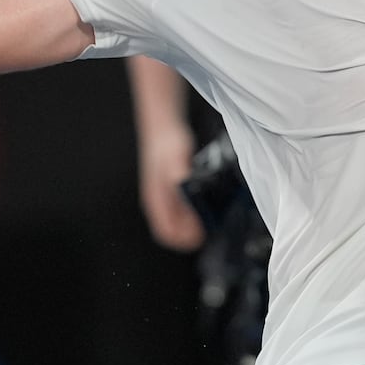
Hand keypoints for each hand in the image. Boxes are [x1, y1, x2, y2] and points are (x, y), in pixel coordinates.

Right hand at [137, 124, 205, 251]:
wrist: (163, 126)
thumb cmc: (167, 141)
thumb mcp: (176, 157)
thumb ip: (180, 174)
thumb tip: (184, 186)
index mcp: (155, 199)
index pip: (166, 232)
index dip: (183, 239)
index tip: (201, 234)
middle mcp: (157, 202)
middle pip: (172, 231)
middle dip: (189, 234)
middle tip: (208, 227)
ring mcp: (163, 197)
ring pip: (177, 222)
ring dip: (191, 225)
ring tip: (208, 217)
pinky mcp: (171, 191)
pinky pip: (181, 211)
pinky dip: (192, 214)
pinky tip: (204, 204)